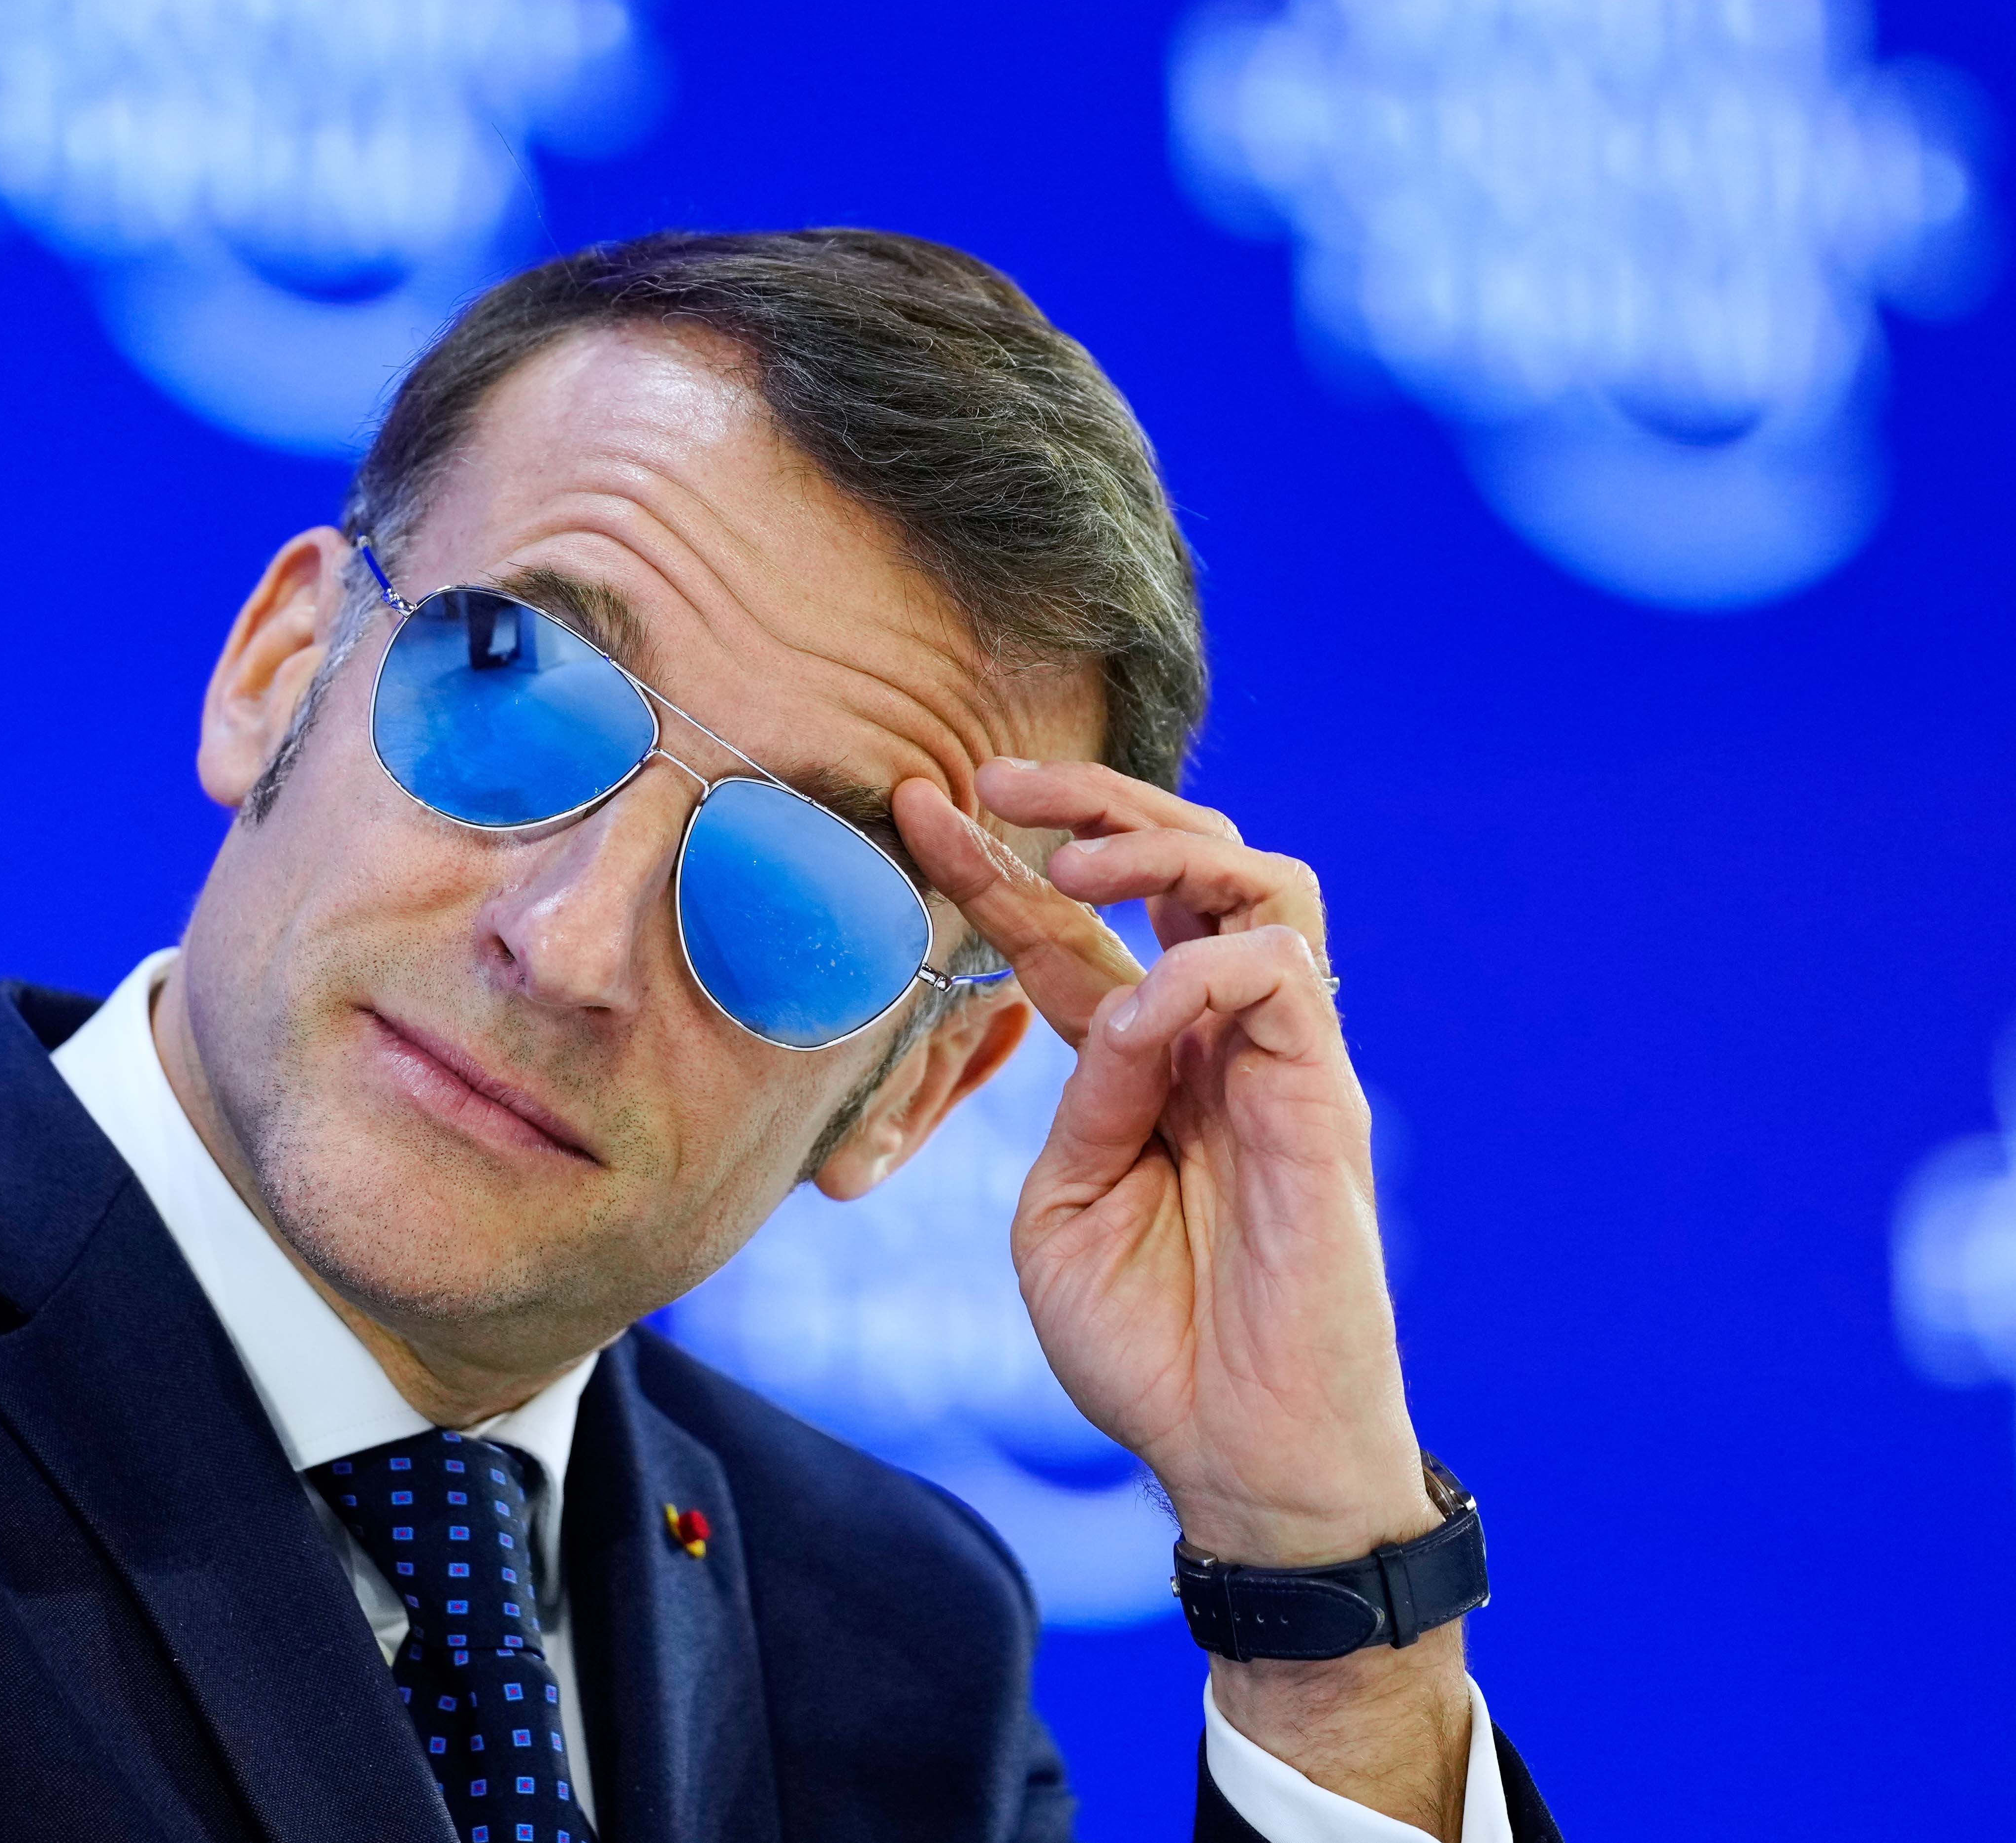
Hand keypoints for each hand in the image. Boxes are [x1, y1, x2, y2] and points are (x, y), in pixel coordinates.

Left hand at [896, 759, 1470, 1834]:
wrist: (1235, 1456)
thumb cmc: (1148, 1345)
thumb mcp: (1064, 1209)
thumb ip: (1079, 1100)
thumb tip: (1110, 1003)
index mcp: (1137, 1062)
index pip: (1067, 930)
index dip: (993, 863)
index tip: (913, 806)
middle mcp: (1213, 1039)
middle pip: (1181, 862)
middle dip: (1092, 803)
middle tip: (1000, 781)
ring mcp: (1278, 1061)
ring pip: (1258, 878)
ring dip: (1160, 847)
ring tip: (1076, 867)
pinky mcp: (1324, 1098)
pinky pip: (1280, 973)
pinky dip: (1202, 967)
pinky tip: (1146, 1009)